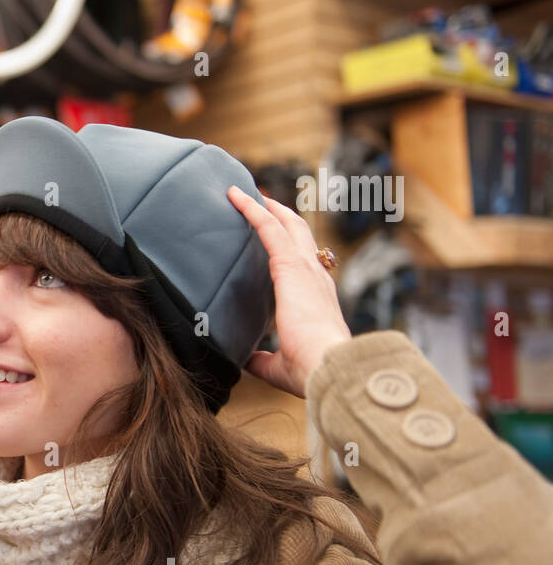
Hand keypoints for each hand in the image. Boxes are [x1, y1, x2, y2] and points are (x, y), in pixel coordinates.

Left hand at [227, 185, 351, 397]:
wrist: (329, 367)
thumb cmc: (311, 371)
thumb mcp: (281, 365)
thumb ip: (262, 359)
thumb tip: (245, 360)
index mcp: (316, 299)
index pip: (302, 263)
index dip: (289, 246)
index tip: (273, 233)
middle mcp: (316, 278)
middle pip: (299, 234)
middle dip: (279, 216)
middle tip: (259, 200)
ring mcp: (307, 269)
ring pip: (286, 225)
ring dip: (265, 206)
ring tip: (242, 192)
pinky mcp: (292, 266)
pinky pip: (270, 228)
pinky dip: (252, 209)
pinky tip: (235, 196)